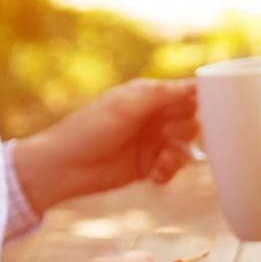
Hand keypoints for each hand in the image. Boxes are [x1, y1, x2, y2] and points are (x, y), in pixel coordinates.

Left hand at [13, 78, 198, 212]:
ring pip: (185, 146)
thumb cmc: (90, 129)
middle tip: (165, 133)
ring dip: (177, 154)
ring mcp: (152, 142)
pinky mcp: (149, 166)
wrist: (65, 167)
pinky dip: (168, 171)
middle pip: (191, 120)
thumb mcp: (126, 106)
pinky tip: (154, 176)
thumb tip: (193, 86)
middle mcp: (152, 118)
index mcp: (147, 96)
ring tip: (160, 161)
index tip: (194, 110)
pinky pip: (173, 167)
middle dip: (184, 129)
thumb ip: (160, 94)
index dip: (194, 101)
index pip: (184, 93)